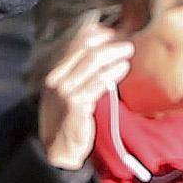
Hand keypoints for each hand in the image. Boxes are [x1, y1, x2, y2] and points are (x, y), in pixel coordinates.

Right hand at [35, 18, 134, 168]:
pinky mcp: (76, 104)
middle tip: (125, 42)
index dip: (94, 34)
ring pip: (92, 62)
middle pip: (85, 50)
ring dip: (114, 54)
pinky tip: (123, 68)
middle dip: (108, 43)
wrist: (57, 149)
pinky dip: (112, 72)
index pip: (73, 44)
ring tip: (127, 52)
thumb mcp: (65, 95)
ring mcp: (66, 91)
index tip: (110, 32)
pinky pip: (98, 82)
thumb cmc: (66, 121)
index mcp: (54, 74)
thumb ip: (77, 76)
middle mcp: (57, 79)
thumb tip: (100, 56)